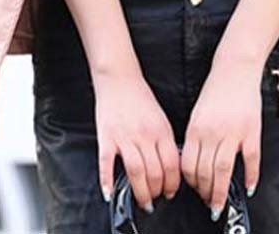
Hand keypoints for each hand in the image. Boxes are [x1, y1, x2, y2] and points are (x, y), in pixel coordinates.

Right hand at [93, 68, 181, 211]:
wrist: (119, 78)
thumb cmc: (140, 97)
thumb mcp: (160, 118)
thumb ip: (165, 141)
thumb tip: (170, 166)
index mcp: (161, 130)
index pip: (172, 165)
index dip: (173, 184)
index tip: (170, 192)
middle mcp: (144, 135)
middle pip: (155, 172)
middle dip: (157, 192)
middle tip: (155, 198)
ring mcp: (124, 137)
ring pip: (136, 172)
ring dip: (140, 192)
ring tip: (142, 201)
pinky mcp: (106, 137)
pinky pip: (106, 163)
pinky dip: (107, 181)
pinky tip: (110, 193)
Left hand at [180, 56, 262, 220]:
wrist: (235, 67)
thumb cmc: (216, 87)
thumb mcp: (197, 111)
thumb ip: (195, 135)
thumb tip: (194, 161)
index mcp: (196, 127)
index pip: (188, 164)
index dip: (190, 182)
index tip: (194, 189)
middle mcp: (212, 132)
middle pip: (205, 172)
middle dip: (206, 192)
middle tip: (209, 201)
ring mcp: (233, 132)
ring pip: (224, 171)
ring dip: (222, 191)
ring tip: (221, 202)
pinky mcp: (251, 130)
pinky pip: (251, 160)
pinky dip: (251, 176)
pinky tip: (250, 186)